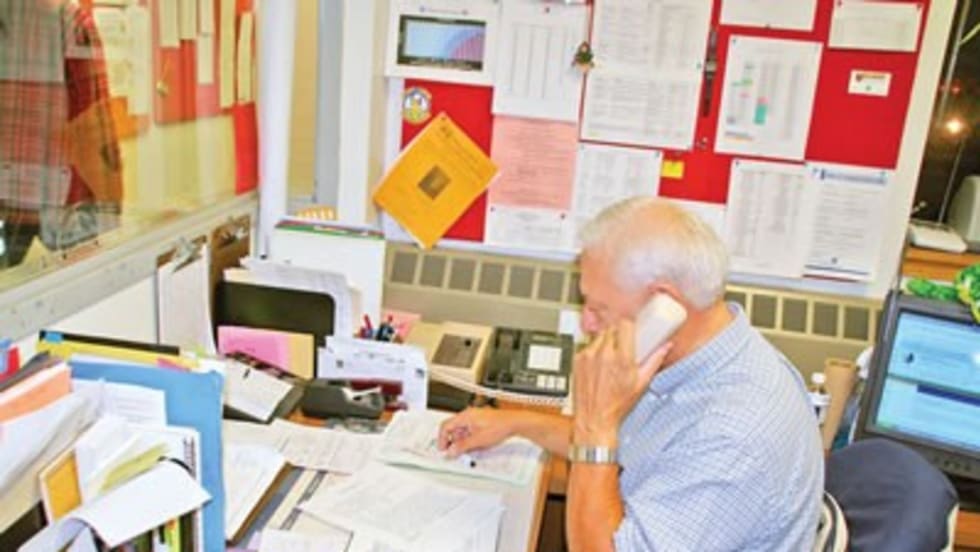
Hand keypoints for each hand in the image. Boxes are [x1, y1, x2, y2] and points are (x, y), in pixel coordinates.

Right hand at [437, 408, 515, 456]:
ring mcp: (475, 418)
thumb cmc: (499, 426)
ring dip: (462, 441)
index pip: (445, 426)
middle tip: (456, 452)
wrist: (514, 423)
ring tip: (469, 449)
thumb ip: (462, 446)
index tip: (443, 449)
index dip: (441, 439)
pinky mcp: (481, 422)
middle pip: (453, 429)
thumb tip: (452, 451)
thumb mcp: (478, 440)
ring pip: (462, 431)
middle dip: (453, 442)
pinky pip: (470, 431)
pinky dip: (470, 439)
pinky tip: (476, 445)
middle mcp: (469, 415)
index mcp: (465, 416)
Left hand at [573, 320, 671, 444]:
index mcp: (622, 358)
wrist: (594, 417)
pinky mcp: (577, 360)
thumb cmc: (617, 404)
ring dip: (606, 342)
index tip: (632, 328)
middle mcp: (604, 354)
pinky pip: (588, 346)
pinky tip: (598, 364)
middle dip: (619, 334)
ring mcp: (588, 356)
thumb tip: (666, 347)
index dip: (629, 325)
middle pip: (612, 329)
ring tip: (611, 357)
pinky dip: (594, 351)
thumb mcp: (641, 383)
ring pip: (599, 336)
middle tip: (624, 344)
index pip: (625, 325)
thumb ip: (655, 360)